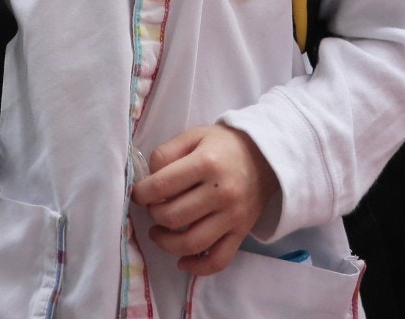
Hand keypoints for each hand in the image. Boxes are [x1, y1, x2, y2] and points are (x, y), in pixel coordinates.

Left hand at [131, 125, 279, 275]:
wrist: (266, 157)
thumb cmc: (224, 145)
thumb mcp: (193, 136)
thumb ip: (165, 153)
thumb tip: (147, 182)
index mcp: (206, 163)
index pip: (162, 186)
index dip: (142, 193)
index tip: (138, 194)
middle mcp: (221, 192)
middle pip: (173, 217)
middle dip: (154, 215)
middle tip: (153, 207)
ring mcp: (233, 216)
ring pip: (191, 243)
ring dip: (166, 243)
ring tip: (158, 233)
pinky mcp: (241, 233)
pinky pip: (218, 260)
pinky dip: (197, 268)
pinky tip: (182, 260)